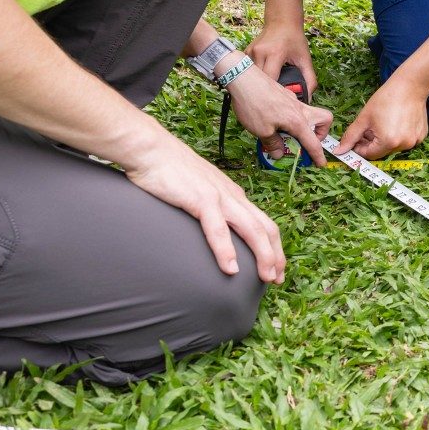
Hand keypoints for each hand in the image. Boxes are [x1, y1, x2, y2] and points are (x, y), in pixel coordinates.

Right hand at [125, 135, 285, 283]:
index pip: (264, 223)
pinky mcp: (200, 199)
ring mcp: (219, 197)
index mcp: (233, 195)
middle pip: (265, 228)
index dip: (274, 247)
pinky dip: (226, 250)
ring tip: (267, 277)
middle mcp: (232, 196)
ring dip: (262, 255)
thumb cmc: (170, 171)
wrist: (150, 149)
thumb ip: (210, 208)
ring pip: (251, 229)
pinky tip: (231, 269)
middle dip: (276, 255)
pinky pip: (218, 228)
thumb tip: (214, 228)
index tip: (277, 269)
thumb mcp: (198, 192)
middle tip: (278, 279)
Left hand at [225, 57, 332, 164]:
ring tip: (285, 134)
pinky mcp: (285, 95)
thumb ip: (273, 143)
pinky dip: (290, 117)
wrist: (243, 78)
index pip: (313, 142)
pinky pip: (295, 108)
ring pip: (309, 113)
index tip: (321, 163)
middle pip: (324, 119)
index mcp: (297, 121)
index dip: (318, 155)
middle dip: (320, 132)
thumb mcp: (261, 131)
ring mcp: (293, 100)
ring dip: (303, 125)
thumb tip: (278, 153)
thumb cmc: (253, 104)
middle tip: (306, 142)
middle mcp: (300, 109)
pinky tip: (273, 120)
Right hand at [248, 24, 317, 95]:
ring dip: (259, 84)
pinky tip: (261, 81)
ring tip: (268, 91)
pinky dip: (255, 77)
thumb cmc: (294, 40)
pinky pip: (248, 70)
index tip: (280, 101)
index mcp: (274, 53)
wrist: (282, 21)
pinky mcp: (246, 53)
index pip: (270, 80)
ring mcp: (250, 52)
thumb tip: (307, 99)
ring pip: (251, 76)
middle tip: (274, 100)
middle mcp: (259, 52)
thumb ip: (309, 79)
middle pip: (258, 80)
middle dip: (266, 91)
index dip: (274, 93)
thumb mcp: (305, 59)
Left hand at [334, 76, 428, 159]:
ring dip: (385, 140)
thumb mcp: (364, 118)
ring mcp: (414, 141)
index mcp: (388, 142)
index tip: (357, 138)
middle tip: (370, 128)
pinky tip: (397, 121)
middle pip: (382, 151)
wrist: (410, 86)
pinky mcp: (421, 136)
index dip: (360, 147)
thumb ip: (350, 136)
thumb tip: (339, 151)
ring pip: (393, 146)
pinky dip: (399, 135)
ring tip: (384, 122)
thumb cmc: (386, 99)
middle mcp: (403, 145)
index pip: (369, 155)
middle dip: (372, 143)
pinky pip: (405, 141)